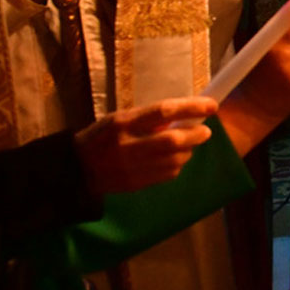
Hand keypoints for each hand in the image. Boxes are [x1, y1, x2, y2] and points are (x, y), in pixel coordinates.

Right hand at [73, 96, 218, 195]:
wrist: (78, 169)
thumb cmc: (102, 137)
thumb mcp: (120, 119)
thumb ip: (148, 118)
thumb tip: (183, 117)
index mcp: (123, 123)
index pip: (163, 111)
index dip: (191, 108)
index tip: (211, 106)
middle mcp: (128, 146)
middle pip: (173, 140)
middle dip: (196, 134)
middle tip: (206, 131)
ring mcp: (132, 168)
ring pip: (175, 160)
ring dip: (188, 151)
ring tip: (187, 144)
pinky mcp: (137, 184)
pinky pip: (169, 174)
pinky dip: (177, 165)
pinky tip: (172, 159)